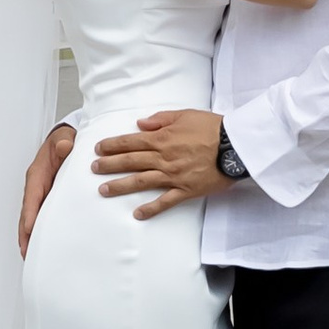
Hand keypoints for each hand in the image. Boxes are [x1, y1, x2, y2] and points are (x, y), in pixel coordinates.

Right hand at [18, 121, 75, 256]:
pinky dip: (38, 232)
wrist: (66, 141)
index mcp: (38, 175)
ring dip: (29, 237)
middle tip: (26, 252)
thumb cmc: (64, 141)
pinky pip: (40, 218)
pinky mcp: (47, 201)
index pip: (32, 196)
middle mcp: (36, 187)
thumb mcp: (64, 139)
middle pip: (26, 214)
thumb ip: (64, 142)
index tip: (29, 228)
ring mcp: (40, 196)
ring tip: (30, 256)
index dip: (30, 213)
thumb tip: (63, 147)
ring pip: (31, 219)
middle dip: (25, 234)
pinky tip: (41, 245)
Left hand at [92, 108, 228, 218]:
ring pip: (141, 181)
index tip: (98, 148)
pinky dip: (151, 209)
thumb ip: (161, 119)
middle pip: (131, 161)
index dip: (112, 145)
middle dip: (109, 165)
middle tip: (93, 168)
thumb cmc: (213, 127)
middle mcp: (164, 157)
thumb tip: (139, 124)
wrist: (236, 145)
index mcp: (163, 138)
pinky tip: (137, 214)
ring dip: (120, 186)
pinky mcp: (186, 190)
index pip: (131, 142)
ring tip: (103, 190)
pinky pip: (165, 201)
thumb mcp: (186, 114)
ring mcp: (174, 176)